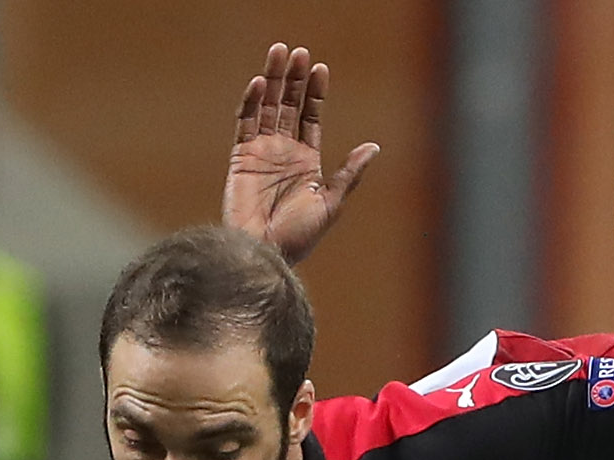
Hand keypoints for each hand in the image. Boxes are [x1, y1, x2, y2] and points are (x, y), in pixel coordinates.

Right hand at [222, 42, 378, 262]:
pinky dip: (251, 103)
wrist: (264, 255)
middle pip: (289, 106)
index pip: (310, 117)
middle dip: (294, 79)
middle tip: (299, 51)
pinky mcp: (240, 159)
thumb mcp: (330, 204)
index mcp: (306, 162)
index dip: (315, 93)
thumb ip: (348, 174)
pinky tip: (260, 83)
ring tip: (279, 53)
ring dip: (273, 80)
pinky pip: (245, 124)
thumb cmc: (298, 238)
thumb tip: (373, 146)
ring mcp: (261, 154)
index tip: (321, 68)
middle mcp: (283, 153)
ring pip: (267, 108)